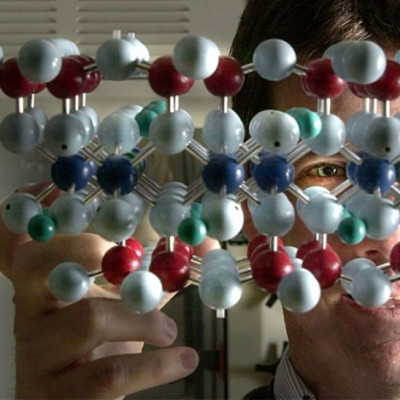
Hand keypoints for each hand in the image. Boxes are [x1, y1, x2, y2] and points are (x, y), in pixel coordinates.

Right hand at [0, 184, 199, 398]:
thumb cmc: (105, 347)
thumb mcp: (127, 303)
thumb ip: (158, 273)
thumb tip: (205, 241)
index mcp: (41, 284)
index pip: (24, 237)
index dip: (42, 211)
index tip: (81, 197)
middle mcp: (29, 312)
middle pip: (40, 262)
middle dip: (92, 252)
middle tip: (134, 269)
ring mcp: (36, 357)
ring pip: (87, 318)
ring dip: (142, 320)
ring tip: (169, 332)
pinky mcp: (55, 397)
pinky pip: (108, 373)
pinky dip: (157, 365)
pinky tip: (184, 360)